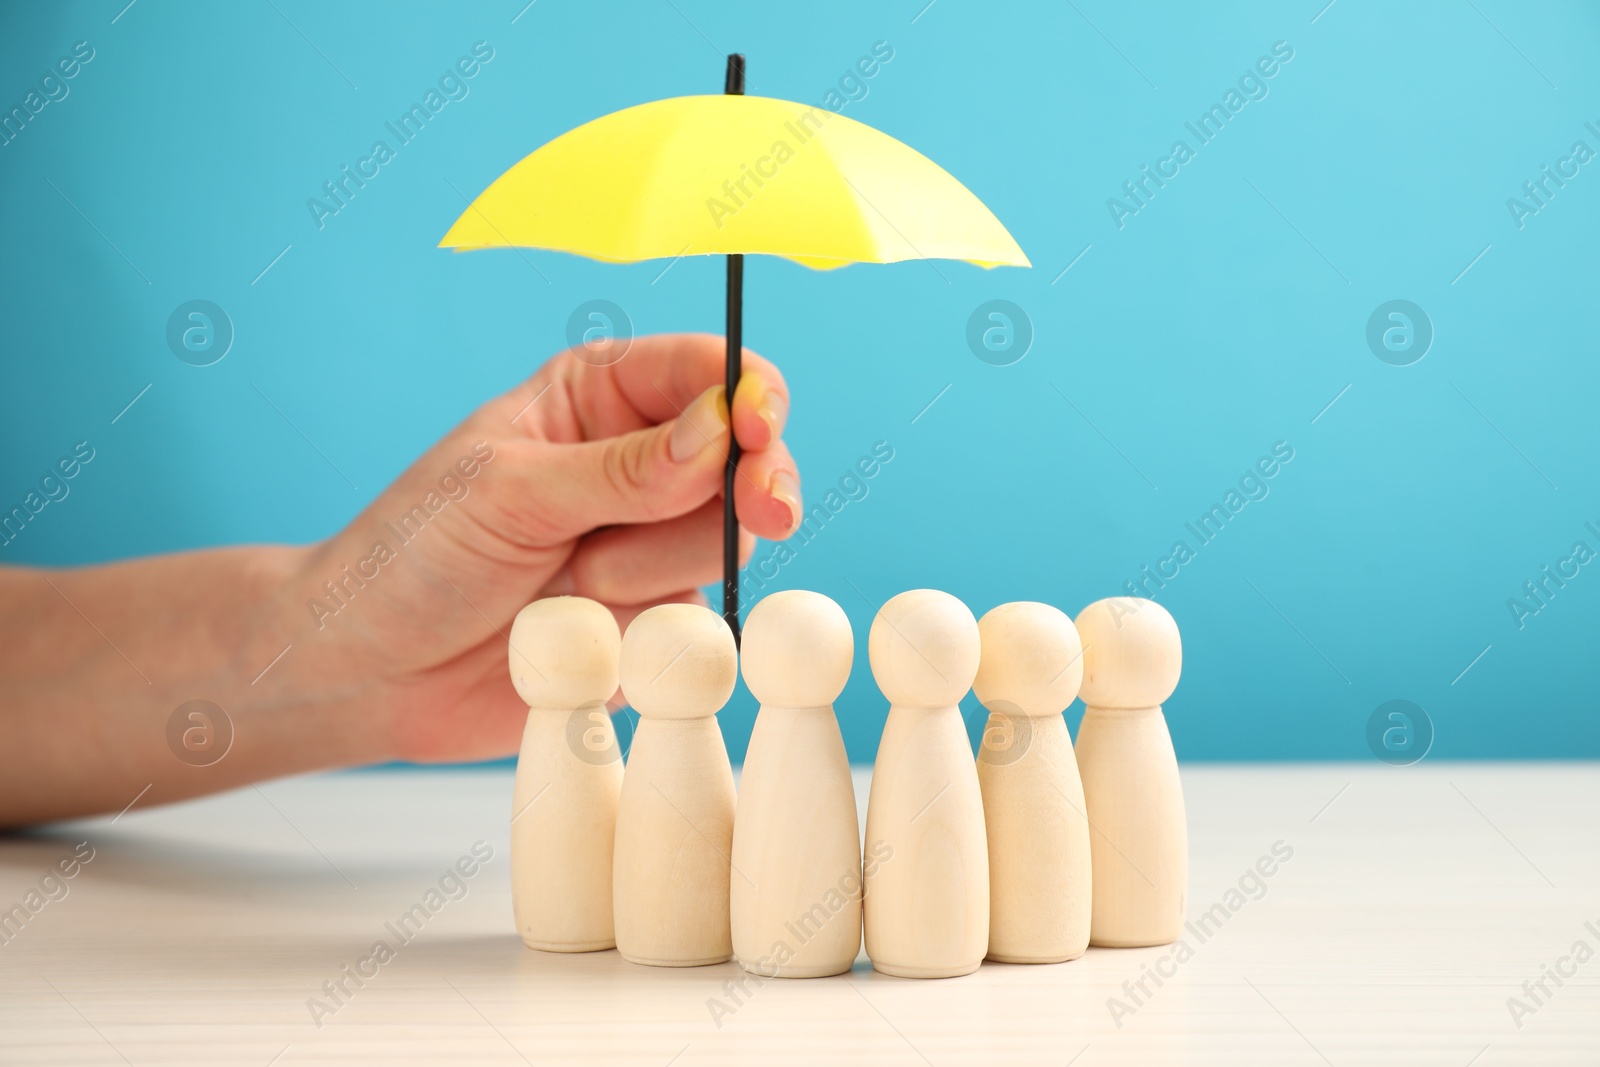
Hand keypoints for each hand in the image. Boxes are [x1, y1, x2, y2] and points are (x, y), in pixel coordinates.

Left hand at [267, 333, 800, 764]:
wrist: (373, 673)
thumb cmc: (415, 556)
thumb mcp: (508, 491)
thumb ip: (622, 468)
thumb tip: (720, 431)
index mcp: (598, 396)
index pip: (705, 371)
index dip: (749, 394)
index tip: (759, 428)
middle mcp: (639, 463)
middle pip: (744, 457)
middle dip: (749, 485)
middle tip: (762, 511)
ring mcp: (651, 545)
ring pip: (725, 542)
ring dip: (655, 566)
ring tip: (573, 582)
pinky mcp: (653, 621)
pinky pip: (700, 620)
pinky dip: (654, 632)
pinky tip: (587, 636)